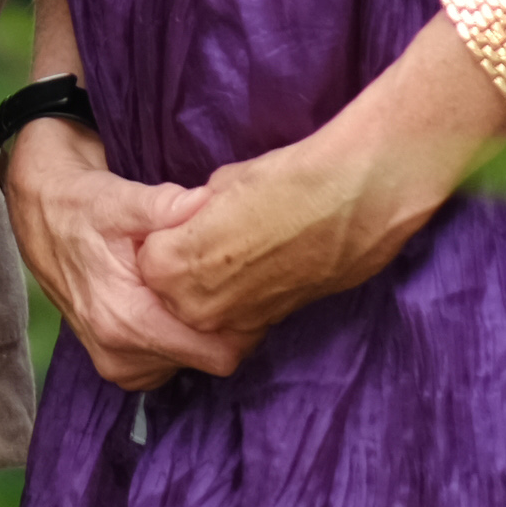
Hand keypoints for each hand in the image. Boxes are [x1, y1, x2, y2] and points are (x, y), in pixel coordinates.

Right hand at [0, 118, 248, 391]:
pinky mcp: (118, 365)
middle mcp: (119, 355)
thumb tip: (208, 203)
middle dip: (227, 323)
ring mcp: (117, 365)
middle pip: (210, 359)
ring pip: (193, 363)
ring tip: (202, 284)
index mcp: (124, 321)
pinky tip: (178, 300)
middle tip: (233, 278)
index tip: (254, 287)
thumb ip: (169, 206)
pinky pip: (172, 362)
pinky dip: (182, 336)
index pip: (215, 352)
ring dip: (204, 330)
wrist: (43, 217)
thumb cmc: (85, 206)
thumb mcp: (124, 198)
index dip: (245, 322)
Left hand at [136, 22, 505, 350]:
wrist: (359, 200)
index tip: (183, 218)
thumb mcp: (224, 184)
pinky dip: (241, 297)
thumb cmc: (289, 179)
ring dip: (211, 286)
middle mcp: (199, 308)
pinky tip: (262, 264)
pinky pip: (238, 318)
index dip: (167, 236)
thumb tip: (194, 218)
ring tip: (241, 249)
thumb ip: (195, 212)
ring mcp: (237, 323)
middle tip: (212, 234)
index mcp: (176, 266)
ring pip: (203, 312)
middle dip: (183, 267)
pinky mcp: (271, 327)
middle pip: (169, 294)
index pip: (146, 260)